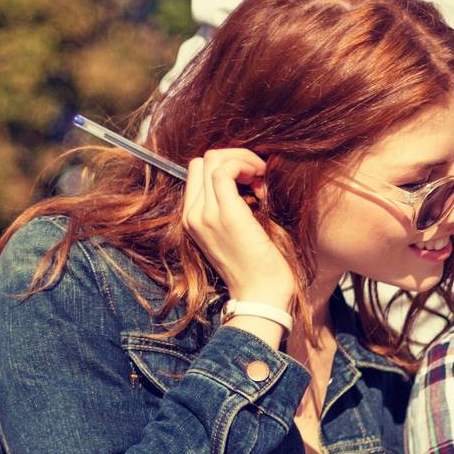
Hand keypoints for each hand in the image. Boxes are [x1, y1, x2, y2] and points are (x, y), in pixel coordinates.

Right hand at [180, 149, 294, 306]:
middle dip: (236, 158)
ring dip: (242, 159)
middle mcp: (192, 214)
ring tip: (261, 178)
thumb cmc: (258, 264)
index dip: (228, 166)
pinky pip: (224, 171)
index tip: (253, 180)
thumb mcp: (237, 231)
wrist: (261, 294)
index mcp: (193, 218)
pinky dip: (244, 165)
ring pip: (213, 160)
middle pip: (204, 161)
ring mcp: (205, 214)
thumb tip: (248, 180)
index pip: (199, 171)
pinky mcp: (225, 215)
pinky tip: (260, 179)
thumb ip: (233, 206)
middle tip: (260, 176)